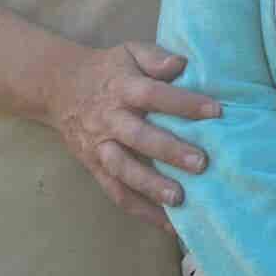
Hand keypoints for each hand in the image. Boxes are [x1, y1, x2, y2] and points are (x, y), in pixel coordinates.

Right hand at [39, 41, 220, 228]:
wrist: (59, 87)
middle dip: (170, 151)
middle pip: (139, 137)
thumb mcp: (129, 52)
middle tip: (202, 163)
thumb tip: (182, 63)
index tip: (216, 111)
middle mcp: (109, 119)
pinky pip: (116, 192)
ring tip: (180, 199)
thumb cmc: (108, 69)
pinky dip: (140, 210)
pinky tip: (167, 224)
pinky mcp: (94, 166)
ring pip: (123, 170)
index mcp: (122, 88)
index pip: (155, 95)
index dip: (184, 103)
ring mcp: (100, 146)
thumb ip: (156, 57)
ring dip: (151, 186)